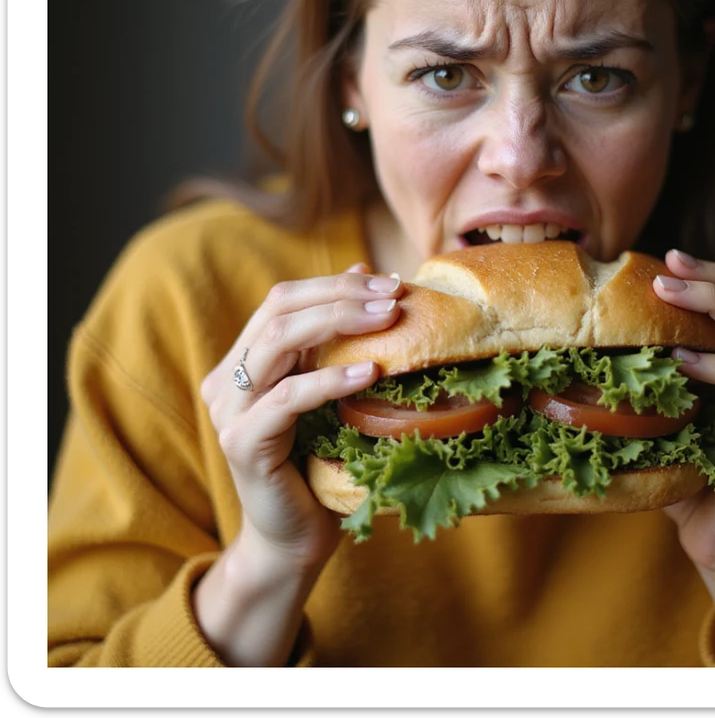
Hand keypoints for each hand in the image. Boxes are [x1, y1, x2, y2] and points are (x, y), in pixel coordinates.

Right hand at [200, 263, 403, 570]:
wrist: (295, 537)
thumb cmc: (319, 460)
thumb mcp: (330, 388)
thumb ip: (335, 336)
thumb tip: (363, 272)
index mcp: (243, 360)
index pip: (284, 299)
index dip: (335, 285)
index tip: (389, 283)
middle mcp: (226, 380)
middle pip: (279, 311)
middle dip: (341, 296)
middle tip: (393, 296)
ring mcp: (228, 411)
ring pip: (277, 342)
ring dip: (338, 322)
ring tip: (387, 319)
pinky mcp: (243, 443)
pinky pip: (288, 398)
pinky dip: (331, 379)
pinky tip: (371, 371)